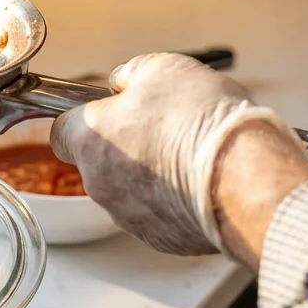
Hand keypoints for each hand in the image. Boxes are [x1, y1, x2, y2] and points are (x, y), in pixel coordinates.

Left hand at [51, 53, 307, 256]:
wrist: (246, 177)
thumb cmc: (203, 121)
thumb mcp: (165, 68)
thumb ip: (134, 74)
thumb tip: (126, 82)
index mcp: (90, 139)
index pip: (61, 130)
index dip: (86, 118)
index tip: (111, 111)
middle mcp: (99, 184)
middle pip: (99, 162)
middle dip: (125, 146)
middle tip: (163, 129)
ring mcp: (128, 217)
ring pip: (128, 191)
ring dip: (151, 175)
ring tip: (191, 156)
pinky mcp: (160, 239)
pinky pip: (159, 216)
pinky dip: (174, 202)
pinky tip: (203, 183)